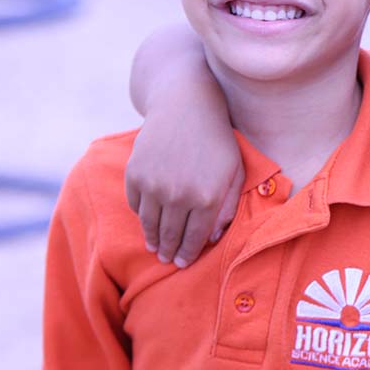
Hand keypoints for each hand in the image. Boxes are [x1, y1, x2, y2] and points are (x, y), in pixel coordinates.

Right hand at [124, 106, 242, 267]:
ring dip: (152, 239)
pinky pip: (135, 204)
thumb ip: (227, 207)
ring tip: (156, 247)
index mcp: (206, 197)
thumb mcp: (234, 172)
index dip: (187, 254)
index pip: (194, 238)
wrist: (185, 106)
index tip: (183, 264)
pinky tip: (147, 219)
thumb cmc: (217, 141)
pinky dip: (140, 215)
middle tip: (167, 261)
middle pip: (170, 235)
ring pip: (149, 224)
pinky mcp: (135, 174)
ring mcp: (153, 185)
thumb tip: (213, 238)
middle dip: (169, 252)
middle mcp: (178, 195)